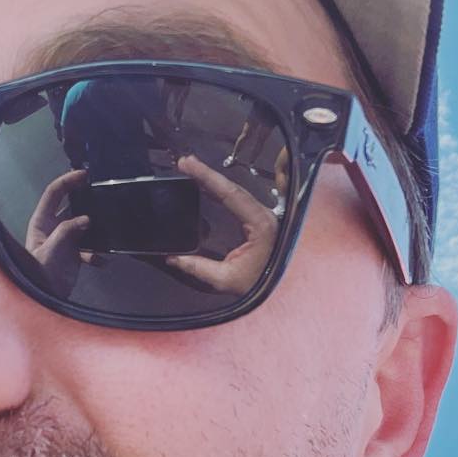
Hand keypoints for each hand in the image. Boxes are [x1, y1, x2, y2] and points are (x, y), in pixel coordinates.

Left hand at [25, 168, 95, 293]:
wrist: (44, 295)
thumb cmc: (39, 272)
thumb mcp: (51, 248)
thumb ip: (67, 231)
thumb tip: (86, 220)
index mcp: (42, 221)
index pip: (54, 193)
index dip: (68, 181)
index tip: (84, 175)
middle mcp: (53, 227)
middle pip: (71, 205)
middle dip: (85, 200)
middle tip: (101, 193)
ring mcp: (65, 240)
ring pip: (83, 225)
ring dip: (94, 228)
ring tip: (106, 227)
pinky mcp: (74, 254)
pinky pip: (90, 248)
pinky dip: (97, 254)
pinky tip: (100, 261)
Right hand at [166, 155, 277, 294]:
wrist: (285, 294)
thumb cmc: (261, 286)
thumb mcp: (225, 279)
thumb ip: (197, 267)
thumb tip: (172, 258)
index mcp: (260, 224)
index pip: (230, 193)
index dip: (207, 176)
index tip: (188, 165)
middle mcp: (264, 215)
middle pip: (232, 187)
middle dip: (207, 173)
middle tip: (184, 162)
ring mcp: (263, 216)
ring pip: (235, 191)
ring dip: (213, 180)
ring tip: (190, 170)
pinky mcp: (258, 221)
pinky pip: (238, 201)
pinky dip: (220, 192)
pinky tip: (206, 187)